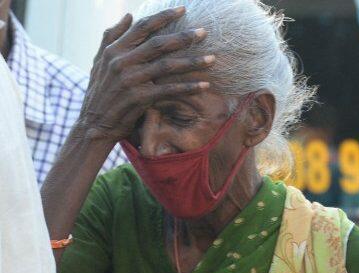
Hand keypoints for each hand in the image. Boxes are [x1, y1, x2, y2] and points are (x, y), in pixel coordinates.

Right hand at [77, 7, 214, 143]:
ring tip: (212, 59)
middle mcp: (121, 62)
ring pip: (167, 66)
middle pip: (159, 44)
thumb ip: (112, 37)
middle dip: (184, 37)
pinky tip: (205, 85)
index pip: (142, 27)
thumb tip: (128, 15)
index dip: (163, 17)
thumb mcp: (100, 61)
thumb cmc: (101, 91)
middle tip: (204, 32)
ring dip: (193, 62)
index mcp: (114, 50)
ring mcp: (130, 80)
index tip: (183, 9)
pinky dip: (188, 87)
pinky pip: (170, 90)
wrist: (94, 124)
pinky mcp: (139, 98)